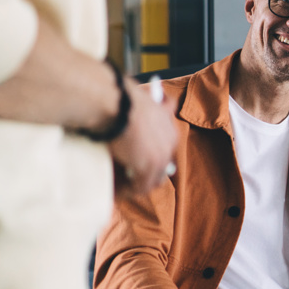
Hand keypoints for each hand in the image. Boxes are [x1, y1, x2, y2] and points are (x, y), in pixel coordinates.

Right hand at [109, 78, 178, 195]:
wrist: (119, 104)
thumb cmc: (125, 98)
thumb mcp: (148, 99)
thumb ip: (157, 105)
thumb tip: (160, 96)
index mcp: (170, 128)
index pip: (163, 150)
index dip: (148, 158)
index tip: (133, 163)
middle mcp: (170, 143)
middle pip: (160, 167)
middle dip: (145, 173)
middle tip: (127, 178)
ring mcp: (161, 157)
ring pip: (152, 179)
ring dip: (137, 184)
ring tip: (121, 187)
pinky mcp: (148, 168)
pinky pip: (140, 187)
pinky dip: (129, 191)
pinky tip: (118, 192)